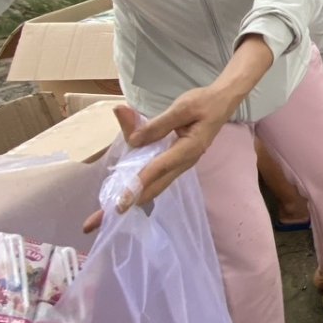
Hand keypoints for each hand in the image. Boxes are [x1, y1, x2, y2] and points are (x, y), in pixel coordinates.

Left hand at [83, 90, 235, 232]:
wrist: (222, 102)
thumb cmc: (204, 102)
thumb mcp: (182, 107)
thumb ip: (157, 124)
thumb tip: (134, 141)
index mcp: (188, 149)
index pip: (157, 169)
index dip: (137, 185)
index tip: (119, 203)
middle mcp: (184, 162)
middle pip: (154, 187)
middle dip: (128, 202)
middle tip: (100, 220)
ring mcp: (181, 163)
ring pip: (155, 185)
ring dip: (133, 196)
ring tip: (106, 212)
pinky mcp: (176, 160)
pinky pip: (156, 176)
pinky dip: (140, 184)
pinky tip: (126, 189)